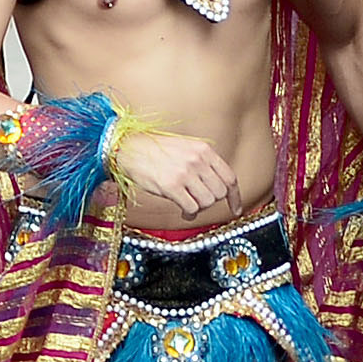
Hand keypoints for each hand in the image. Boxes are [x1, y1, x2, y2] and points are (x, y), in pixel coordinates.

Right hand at [109, 127, 238, 224]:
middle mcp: (197, 160)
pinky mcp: (171, 186)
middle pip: (219, 192)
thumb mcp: (185, 148)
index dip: (234, 196)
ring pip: (207, 202)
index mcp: (203, 150)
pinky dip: (189, 214)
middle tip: (199, 202)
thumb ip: (203, 162)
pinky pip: (192, 207)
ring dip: (200, 208)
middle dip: (211, 202)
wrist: (127, 148)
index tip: (235, 208)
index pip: (229, 177)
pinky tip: (183, 211)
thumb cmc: (154, 150)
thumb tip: (217, 185)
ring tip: (189, 206)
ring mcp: (185, 173)